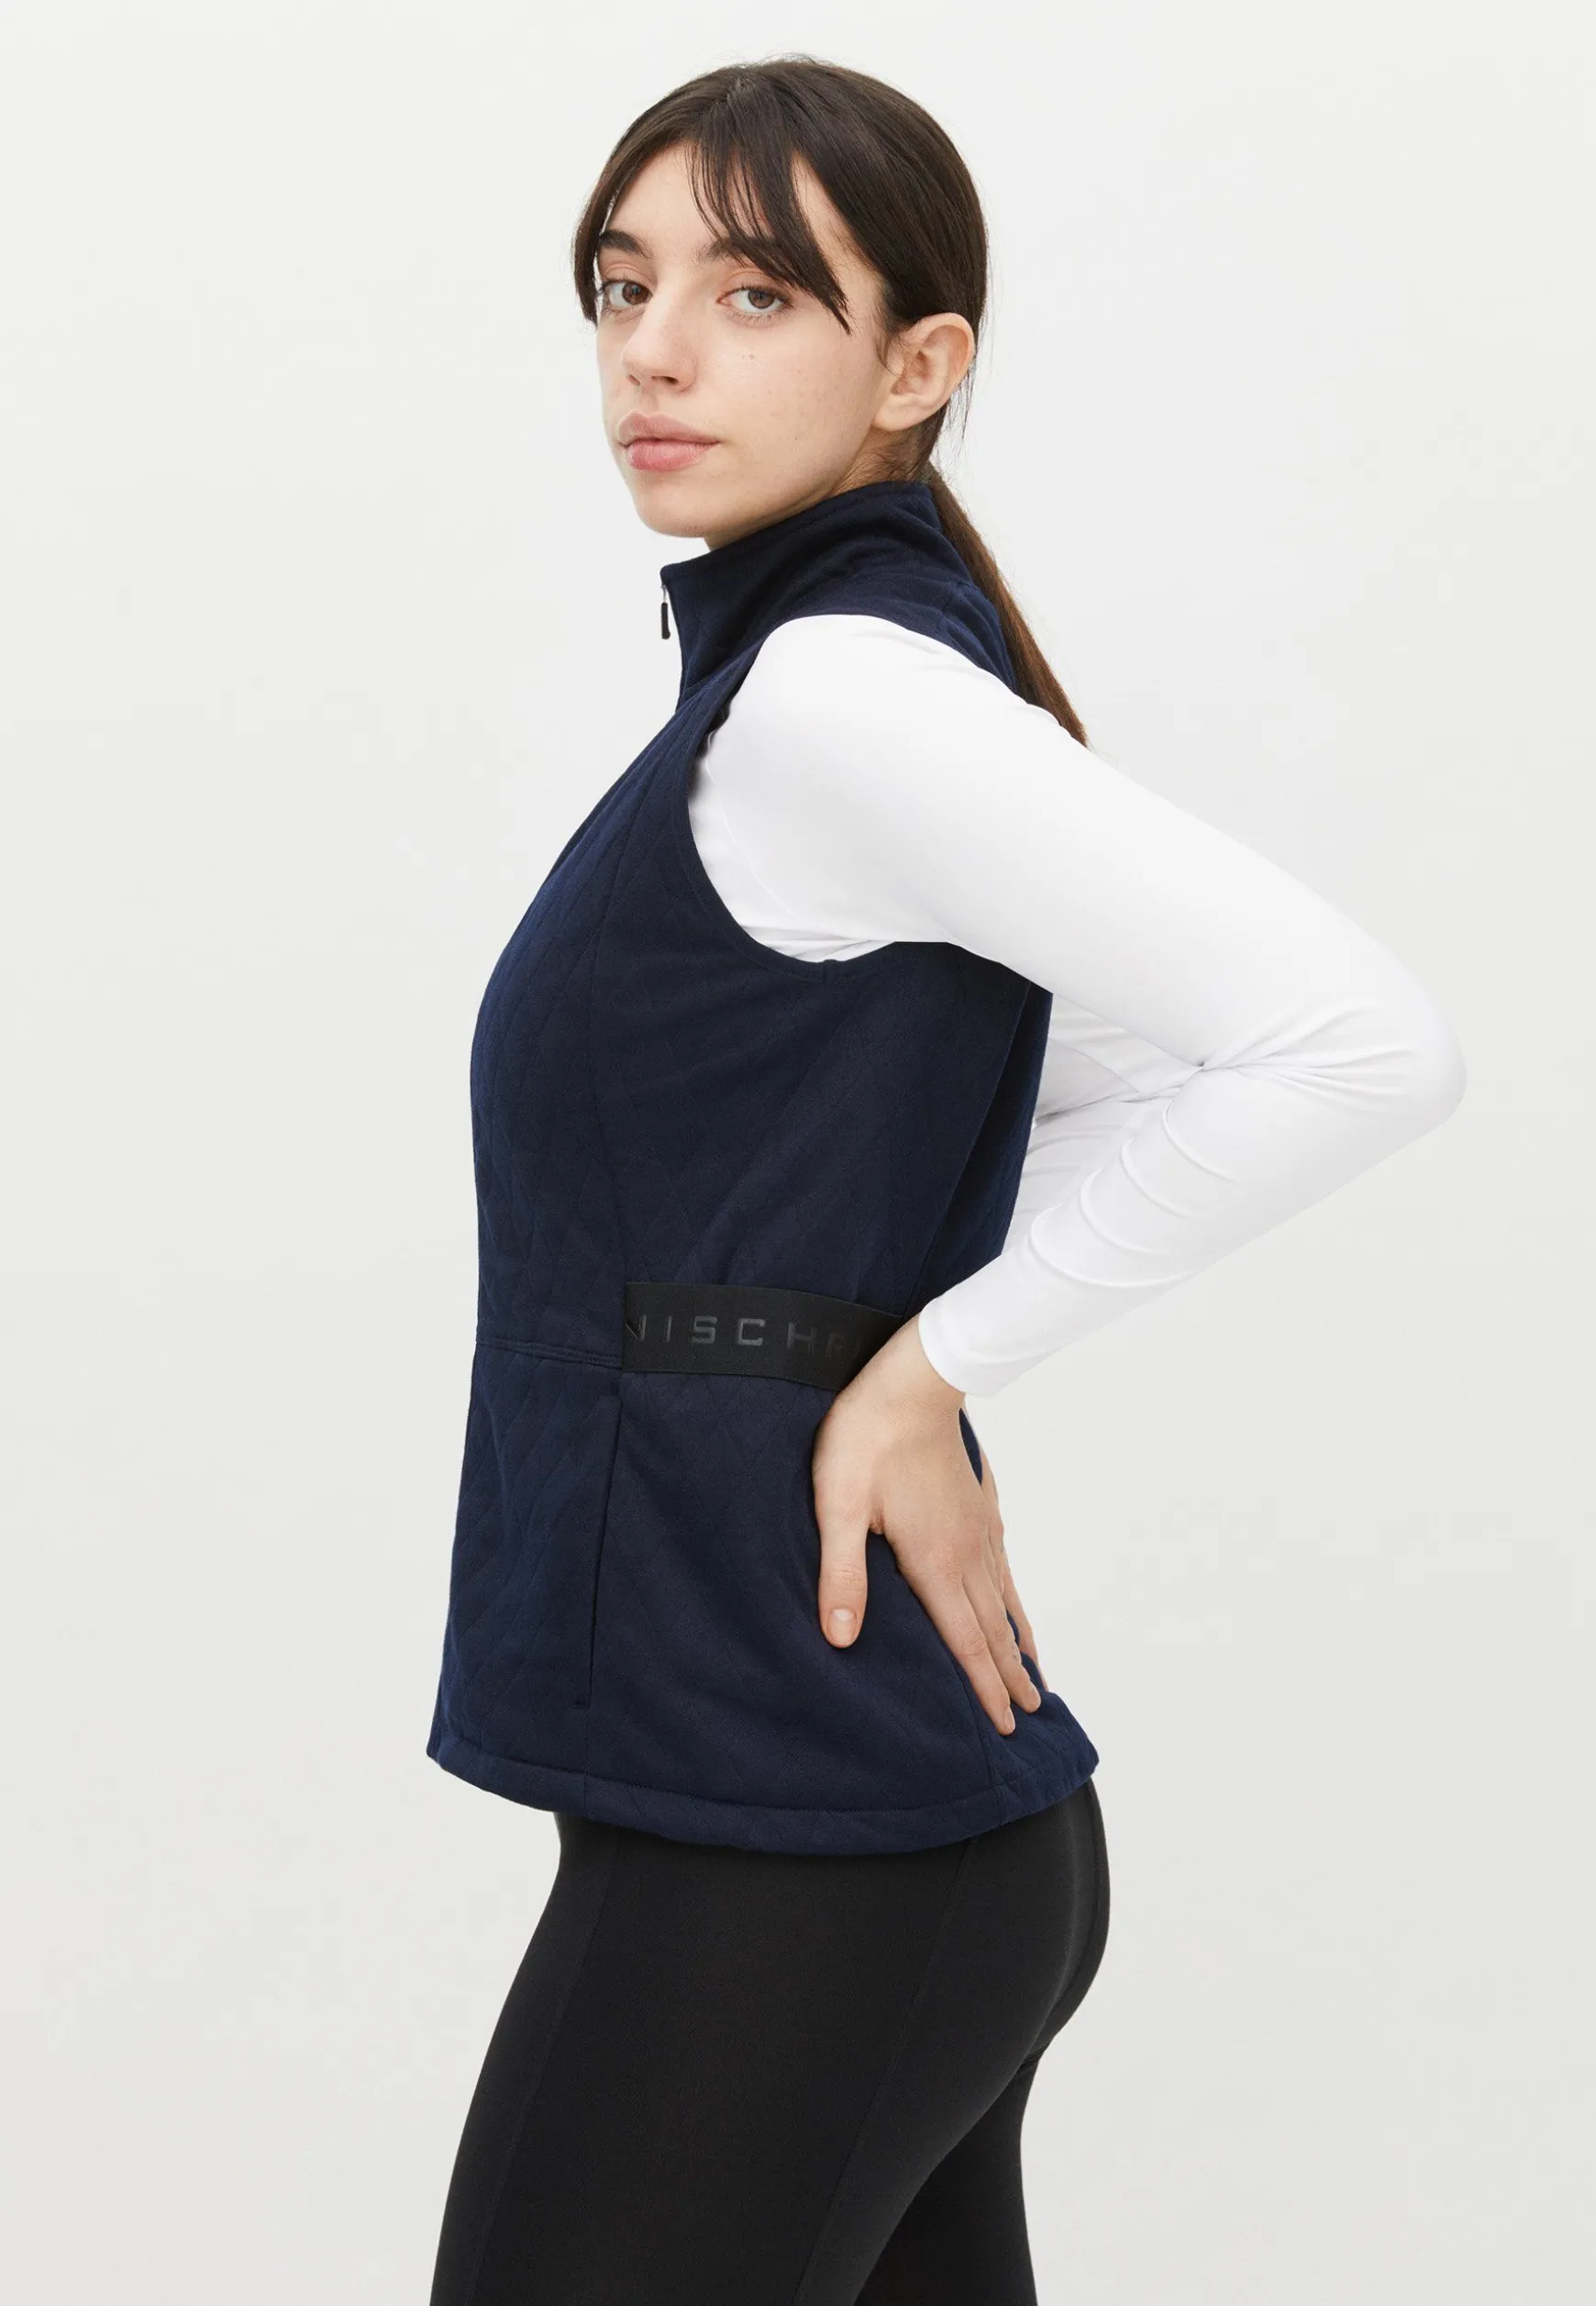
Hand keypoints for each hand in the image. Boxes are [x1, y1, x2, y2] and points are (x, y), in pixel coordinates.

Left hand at [810, 1315, 1044, 1733]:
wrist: (913, 1378)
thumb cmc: (867, 1437)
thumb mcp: (838, 1505)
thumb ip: (841, 1573)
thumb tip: (841, 1638)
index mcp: (934, 1561)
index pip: (965, 1640)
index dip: (985, 1686)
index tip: (1007, 1724)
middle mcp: (967, 1552)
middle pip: (993, 1628)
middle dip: (1010, 1675)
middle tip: (1032, 1715)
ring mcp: (979, 1527)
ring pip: (1004, 1599)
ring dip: (1019, 1641)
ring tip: (1037, 1674)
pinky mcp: (980, 1503)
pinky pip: (1004, 1565)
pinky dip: (1014, 1597)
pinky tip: (1015, 1603)